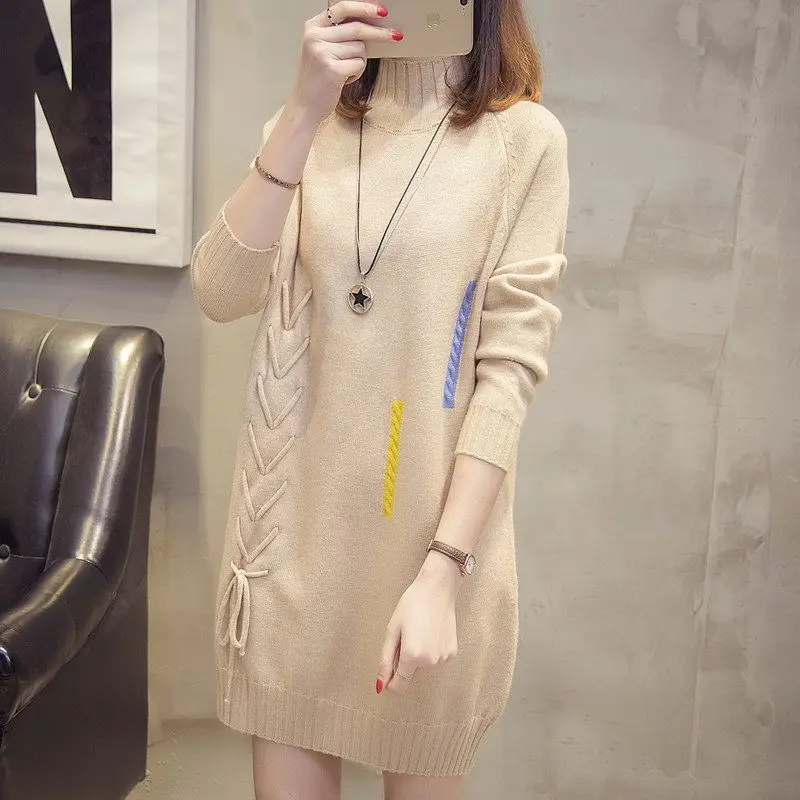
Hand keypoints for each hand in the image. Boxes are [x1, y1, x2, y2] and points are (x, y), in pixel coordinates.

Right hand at [290, 3, 403, 124]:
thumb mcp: (321, 49)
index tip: (381, 11)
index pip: (342, 8)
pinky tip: (344, 79)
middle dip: (380, 33)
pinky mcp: (332, 69)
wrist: (304, 105)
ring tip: (345, 71)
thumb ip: (338, 34)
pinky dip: (357, 73)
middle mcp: (315, 37)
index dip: (364, 7)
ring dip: (360, 61)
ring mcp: (322, 53)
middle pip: (357, 28)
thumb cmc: (317, 79)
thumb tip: (370, 25)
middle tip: (396, 35)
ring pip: (360, 48)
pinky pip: (359, 64)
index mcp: (312, 27)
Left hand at [376, 554, 460, 694]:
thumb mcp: (392, 631)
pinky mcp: (452, 652)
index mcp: (413, 656)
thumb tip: (380, 686)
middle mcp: (431, 662)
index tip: (389, 669)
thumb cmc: (412, 605)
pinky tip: (429, 634)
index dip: (391, 681)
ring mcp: (443, 658)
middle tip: (404, 639)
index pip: (399, 686)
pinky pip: (436, 661)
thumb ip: (385, 661)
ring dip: (418, 659)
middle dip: (404, 664)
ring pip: (424, 669)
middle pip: (411, 677)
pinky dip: (430, 653)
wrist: (437, 589)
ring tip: (418, 634)